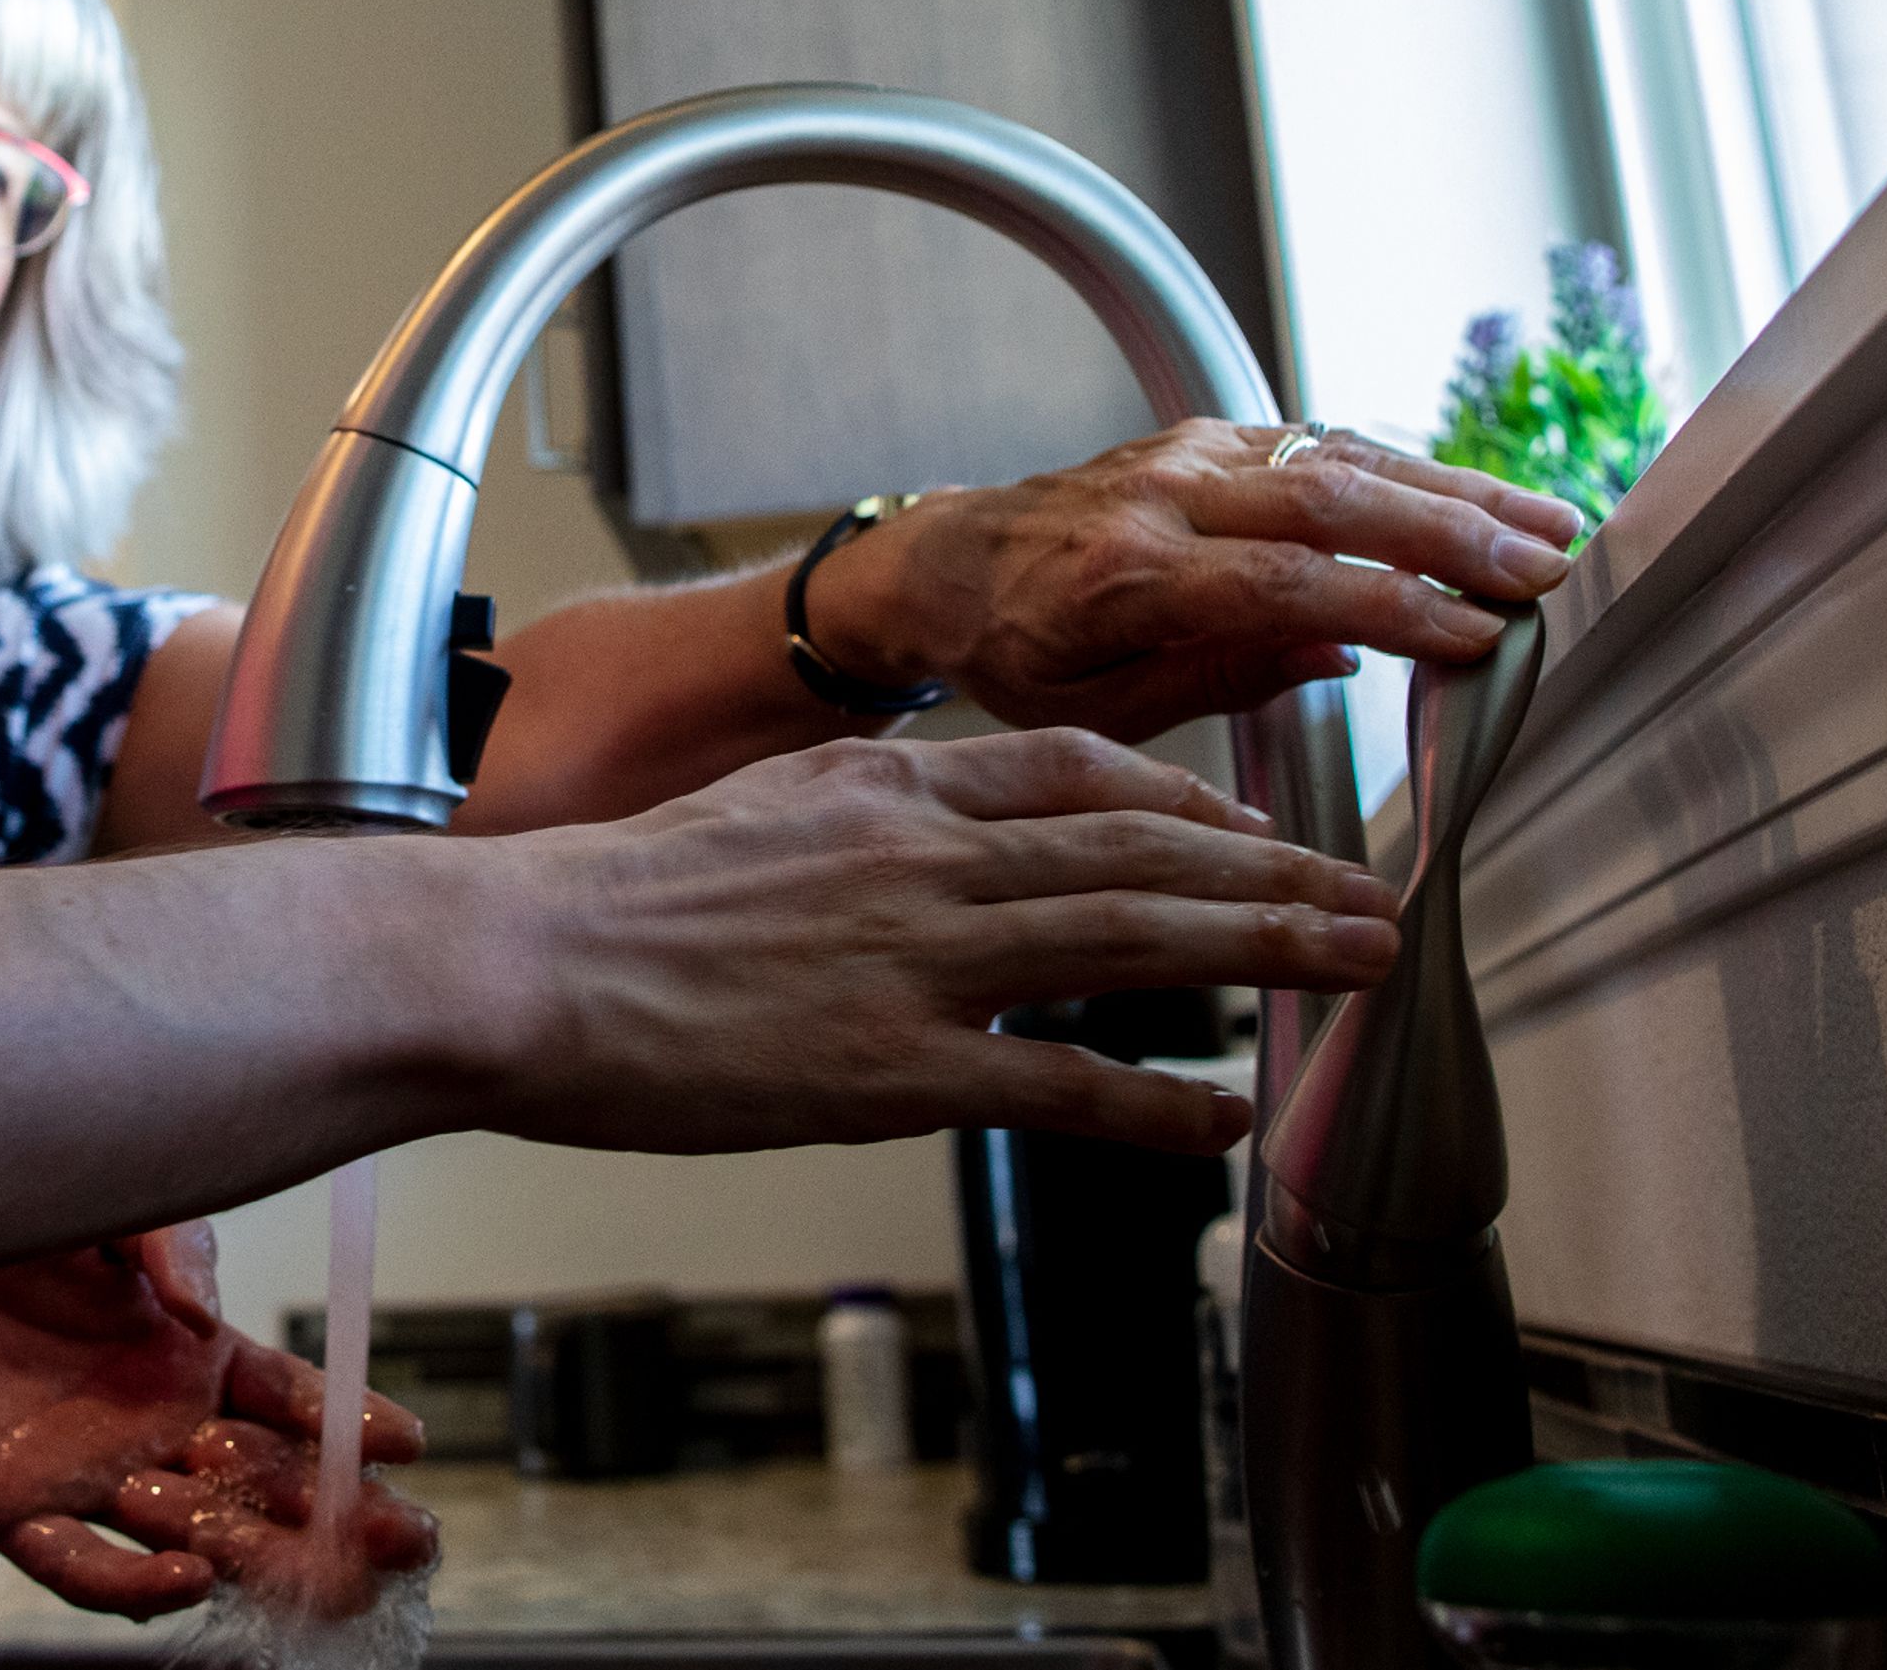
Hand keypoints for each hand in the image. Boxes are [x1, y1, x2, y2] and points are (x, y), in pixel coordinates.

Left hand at [0, 1225, 436, 1618]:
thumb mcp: (106, 1206)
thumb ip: (170, 1250)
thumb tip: (209, 1322)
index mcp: (180, 1353)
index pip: (285, 1397)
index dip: (347, 1421)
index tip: (408, 1443)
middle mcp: (144, 1423)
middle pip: (261, 1484)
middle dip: (339, 1515)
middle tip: (407, 1536)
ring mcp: (81, 1472)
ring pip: (188, 1538)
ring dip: (256, 1557)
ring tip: (319, 1566)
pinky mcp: (6, 1508)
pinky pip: (79, 1566)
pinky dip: (134, 1587)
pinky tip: (188, 1584)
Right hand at [487, 726, 1403, 1154]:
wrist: (513, 961)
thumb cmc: (596, 901)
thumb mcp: (742, 812)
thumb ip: (843, 817)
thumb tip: (899, 822)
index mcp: (881, 792)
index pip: (1074, 768)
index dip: (1186, 794)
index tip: (1253, 824)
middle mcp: (921, 859)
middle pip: (1142, 849)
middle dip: (1277, 874)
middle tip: (1373, 897)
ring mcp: (916, 963)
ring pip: (1134, 938)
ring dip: (1267, 953)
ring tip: (1360, 970)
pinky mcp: (892, 1070)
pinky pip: (1061, 1083)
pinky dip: (1158, 1100)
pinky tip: (1222, 1117)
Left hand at [823, 420, 1580, 737]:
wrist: (946, 565)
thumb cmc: (1015, 652)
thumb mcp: (1093, 707)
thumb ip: (1216, 681)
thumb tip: (1340, 655)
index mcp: (1126, 576)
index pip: (1283, 582)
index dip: (1390, 607)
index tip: (1478, 638)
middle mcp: (1163, 496)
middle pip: (1330, 498)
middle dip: (1453, 533)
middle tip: (1547, 571)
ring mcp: (1188, 452)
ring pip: (1340, 455)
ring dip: (1454, 490)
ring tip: (1550, 526)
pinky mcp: (1208, 436)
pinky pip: (1321, 444)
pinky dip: (1408, 469)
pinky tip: (1479, 499)